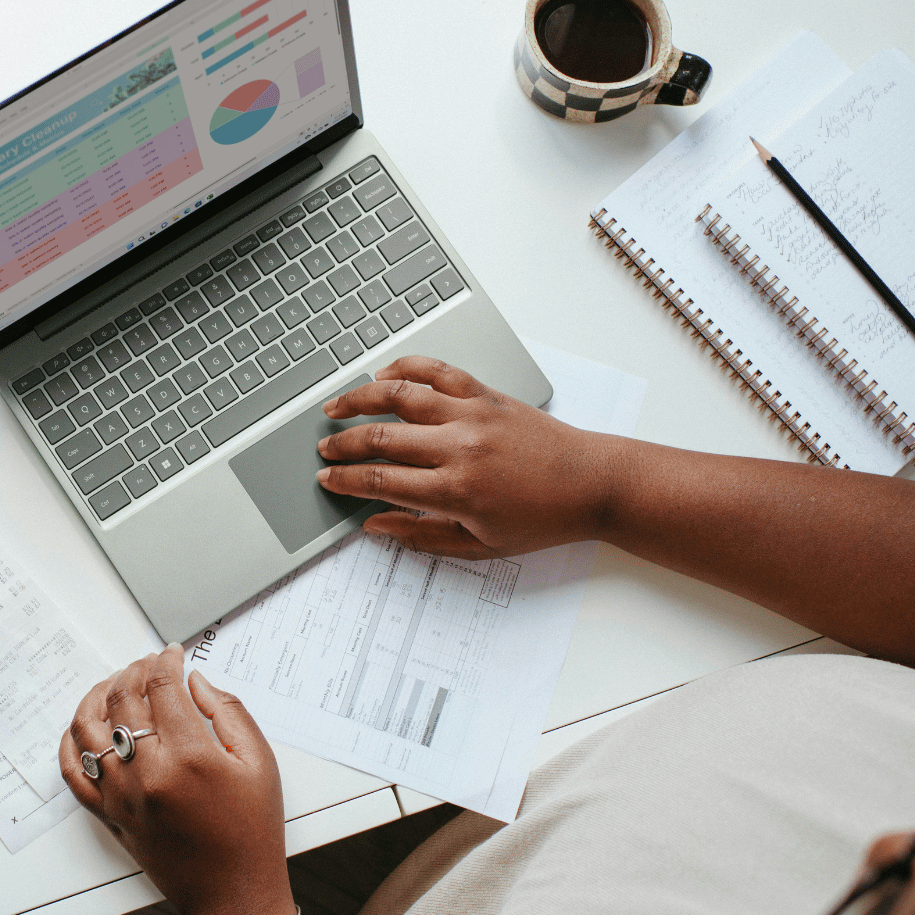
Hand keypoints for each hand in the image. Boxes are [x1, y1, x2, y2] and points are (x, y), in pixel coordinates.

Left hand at [58, 645, 291, 914]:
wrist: (233, 895)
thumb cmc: (252, 833)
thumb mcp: (259, 763)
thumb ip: (228, 712)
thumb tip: (195, 681)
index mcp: (190, 757)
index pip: (162, 688)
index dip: (166, 661)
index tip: (173, 654)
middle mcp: (147, 774)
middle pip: (123, 701)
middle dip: (134, 671)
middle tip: (148, 664)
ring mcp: (121, 796)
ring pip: (87, 729)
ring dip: (97, 696)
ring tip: (114, 685)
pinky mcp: (109, 815)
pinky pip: (72, 773)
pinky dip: (71, 744)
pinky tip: (84, 727)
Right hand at [316, 355, 609, 558]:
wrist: (590, 484)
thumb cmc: (541, 518)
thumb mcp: (480, 546)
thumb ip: (422, 536)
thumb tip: (376, 525)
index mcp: (455, 491)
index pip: (380, 480)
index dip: (345, 480)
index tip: (327, 480)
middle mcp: (459, 447)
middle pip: (381, 437)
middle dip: (343, 444)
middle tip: (324, 450)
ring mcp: (472, 414)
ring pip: (400, 395)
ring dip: (360, 398)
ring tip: (336, 406)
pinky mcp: (486, 394)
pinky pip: (437, 371)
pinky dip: (406, 368)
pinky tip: (384, 375)